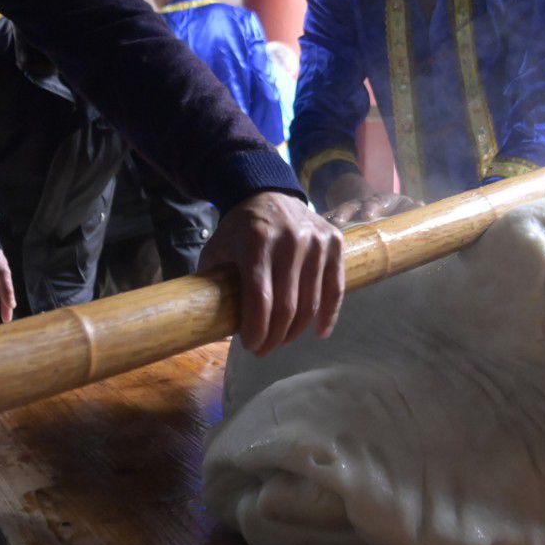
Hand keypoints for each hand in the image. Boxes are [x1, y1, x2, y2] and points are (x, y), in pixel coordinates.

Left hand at [198, 190, 344, 355]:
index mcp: (256, 241)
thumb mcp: (217, 248)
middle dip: (274, 337)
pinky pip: (336, 289)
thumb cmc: (240, 229)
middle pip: (287, 306)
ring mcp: (316, 241)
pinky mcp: (335, 243)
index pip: (260, 297)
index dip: (256, 329)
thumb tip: (208, 321)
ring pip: (311, 302)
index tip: (250, 346)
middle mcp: (290, 240)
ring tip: (282, 340)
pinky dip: (328, 315)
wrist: (270, 194)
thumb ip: (212, 280)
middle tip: (263, 350)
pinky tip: (319, 332)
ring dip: (295, 330)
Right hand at [321, 172, 419, 227]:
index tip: (367, 216)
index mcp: (378, 201)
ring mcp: (348, 209)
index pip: (375, 202)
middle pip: (353, 205)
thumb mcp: (402, 205)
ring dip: (334, 217)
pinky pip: (326, 218)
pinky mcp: (336, 216)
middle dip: (347, 212)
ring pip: (339, 211)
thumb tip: (422, 206)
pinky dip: (322, 222)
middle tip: (341, 221)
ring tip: (329, 226)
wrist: (370, 202)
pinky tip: (315, 228)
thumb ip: (410, 208)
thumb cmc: (391, 209)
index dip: (371, 208)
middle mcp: (361, 203)